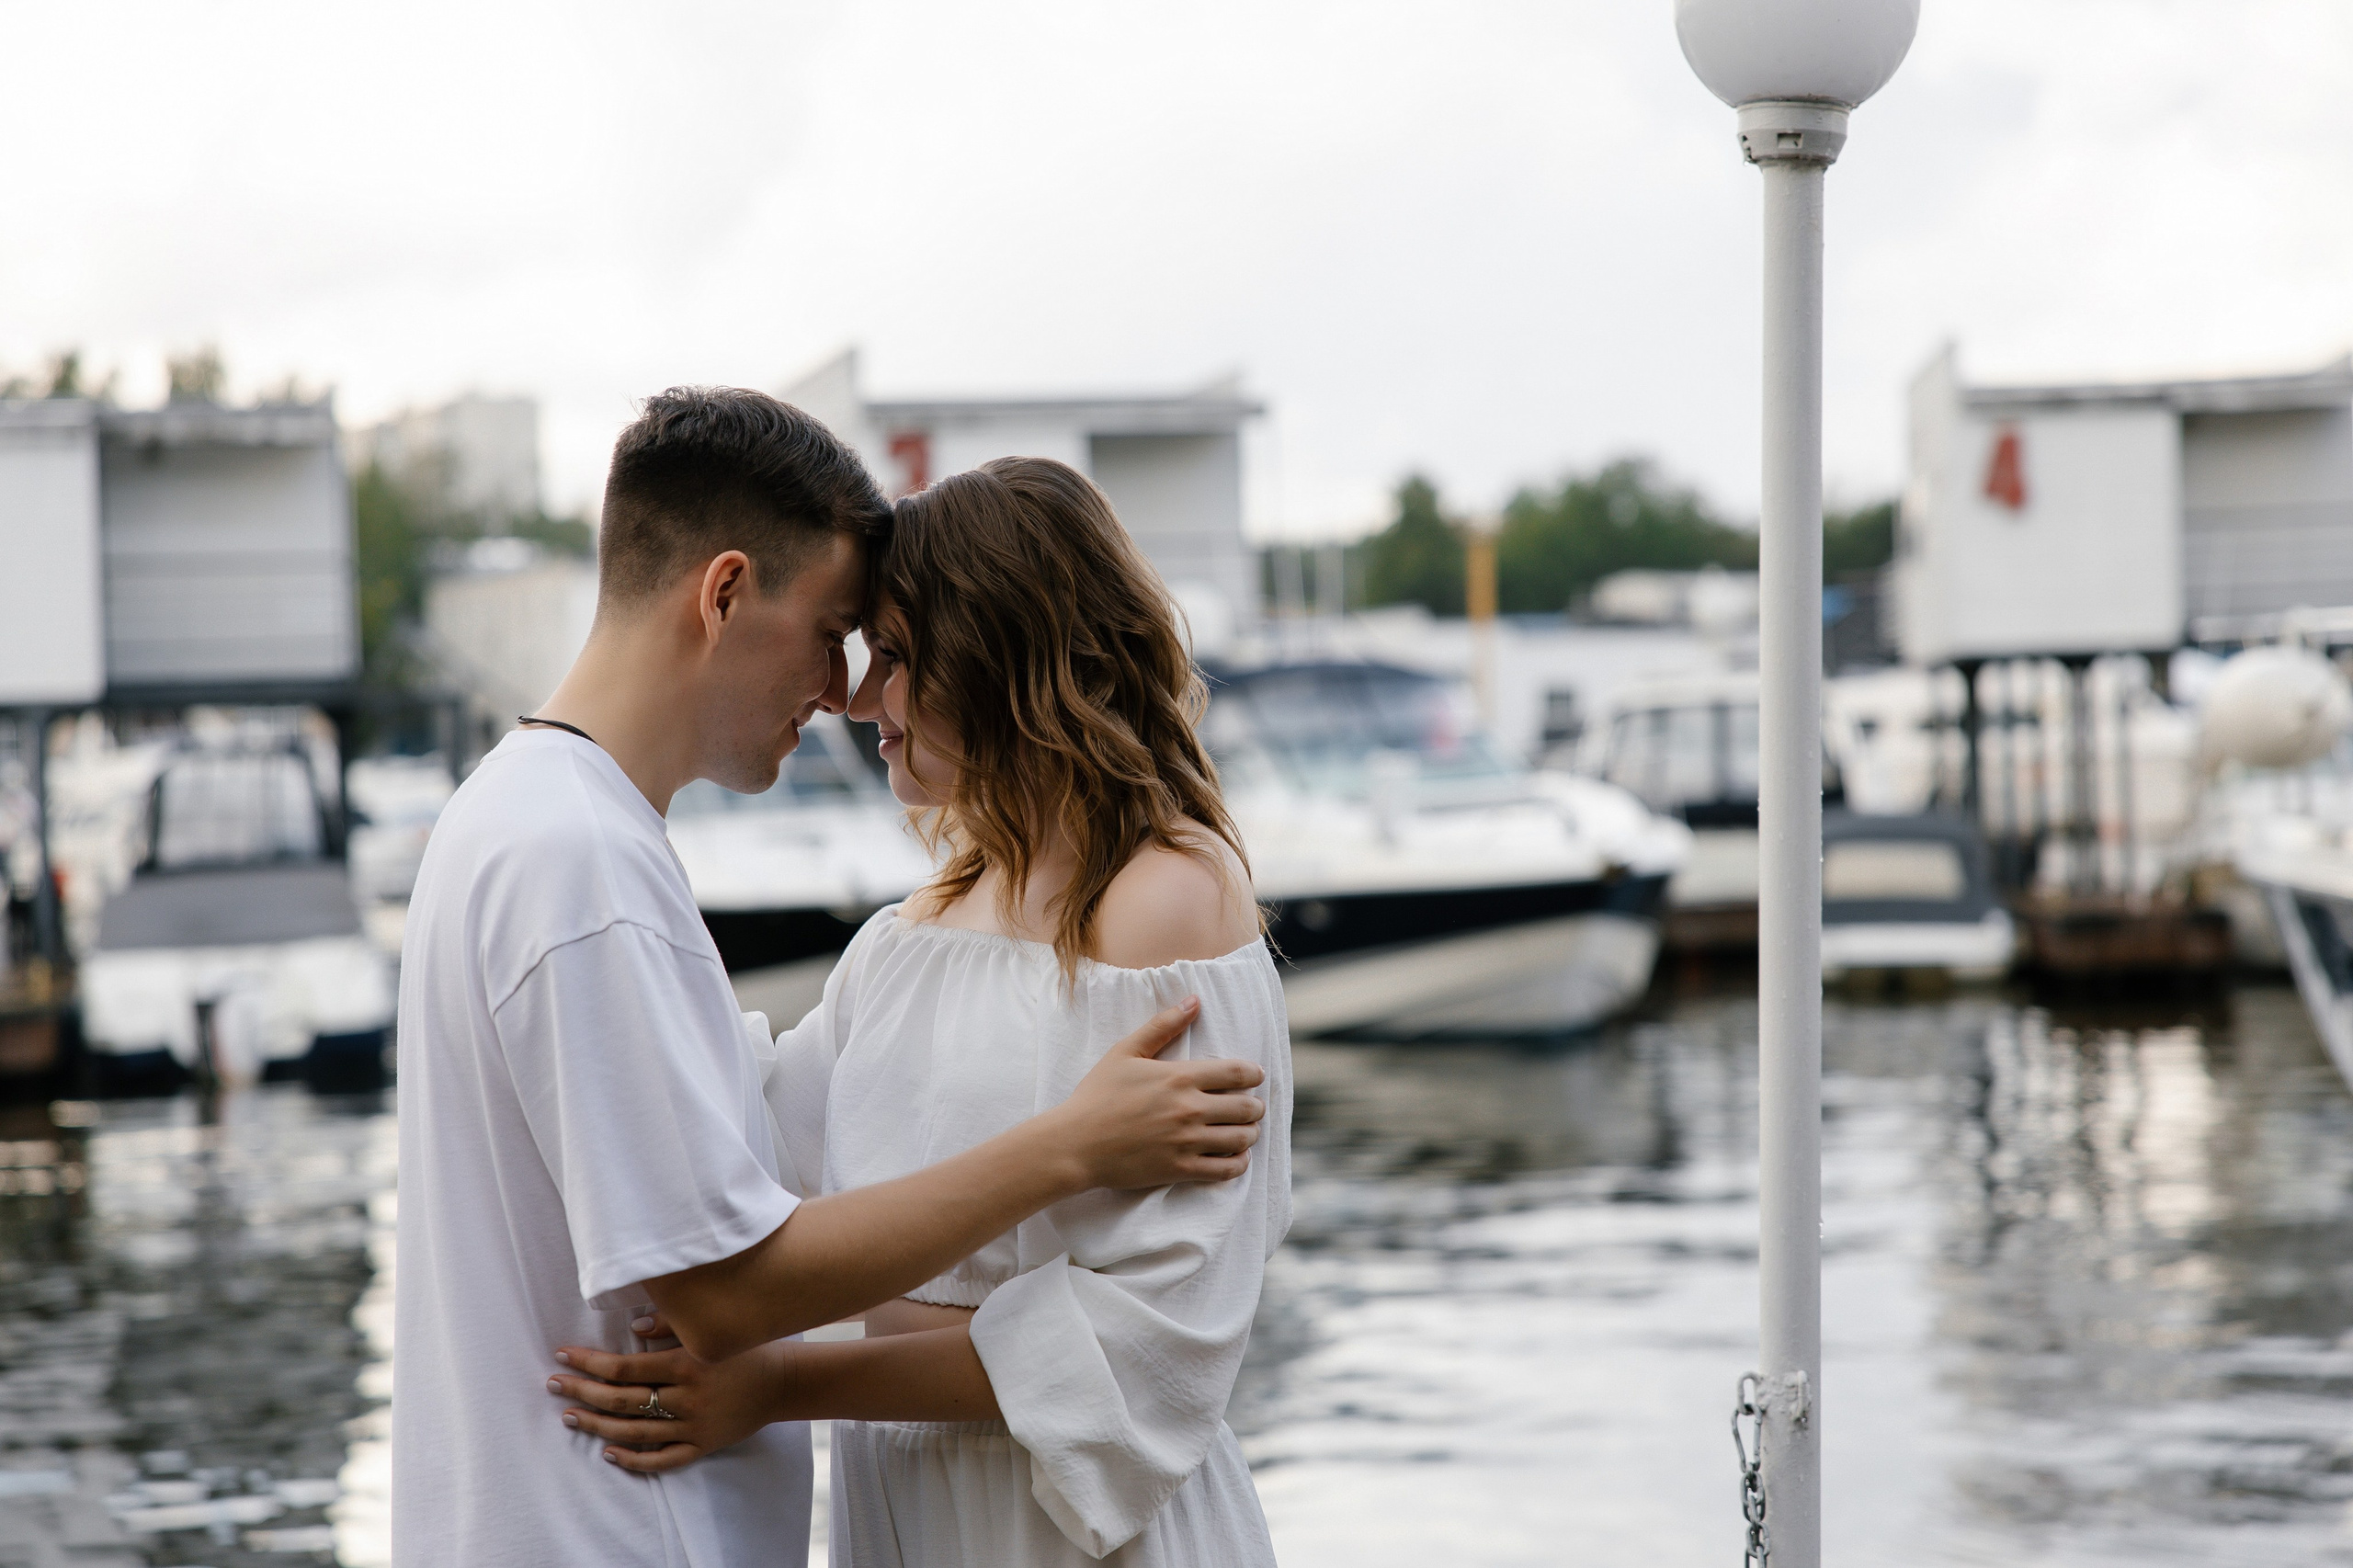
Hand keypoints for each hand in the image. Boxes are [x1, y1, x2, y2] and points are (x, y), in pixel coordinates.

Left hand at [547, 1339, 793, 1473]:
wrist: (782, 1382)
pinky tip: (608, 1452)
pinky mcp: (703, 1445)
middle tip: (553, 1384)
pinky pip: (661, 1460)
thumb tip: (630, 1326)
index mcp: (685, 1363)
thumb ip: (670, 1325)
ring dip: (596, 1425)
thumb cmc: (743, 1347)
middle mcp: (687, 1397)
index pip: (624, 1366)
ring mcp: (694, 1425)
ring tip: (569, 1416)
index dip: (589, 1361)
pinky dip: (632, 1459)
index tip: (562, 1355)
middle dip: (581, 1391)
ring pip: (633, 1432)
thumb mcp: (710, 1330)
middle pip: (621, 1400)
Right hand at [1053, 997, 1266, 1189]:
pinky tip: (1235, 1157)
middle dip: (1255, 1106)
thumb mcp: (1125, 1051)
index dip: (1254, 1074)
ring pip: (1241, 1139)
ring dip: (1250, 1133)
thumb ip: (1162, 1025)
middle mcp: (1190, 1109)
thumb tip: (1194, 1001)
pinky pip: (1226, 1170)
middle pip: (1247, 1107)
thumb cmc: (1097, 1095)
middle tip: (1251, 1106)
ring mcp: (1186, 1142)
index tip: (1255, 1076)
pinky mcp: (1180, 1170)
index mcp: (1180, 1077)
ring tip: (1245, 1130)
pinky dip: (1238, 1164)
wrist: (1075, 1143)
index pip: (1238, 1073)